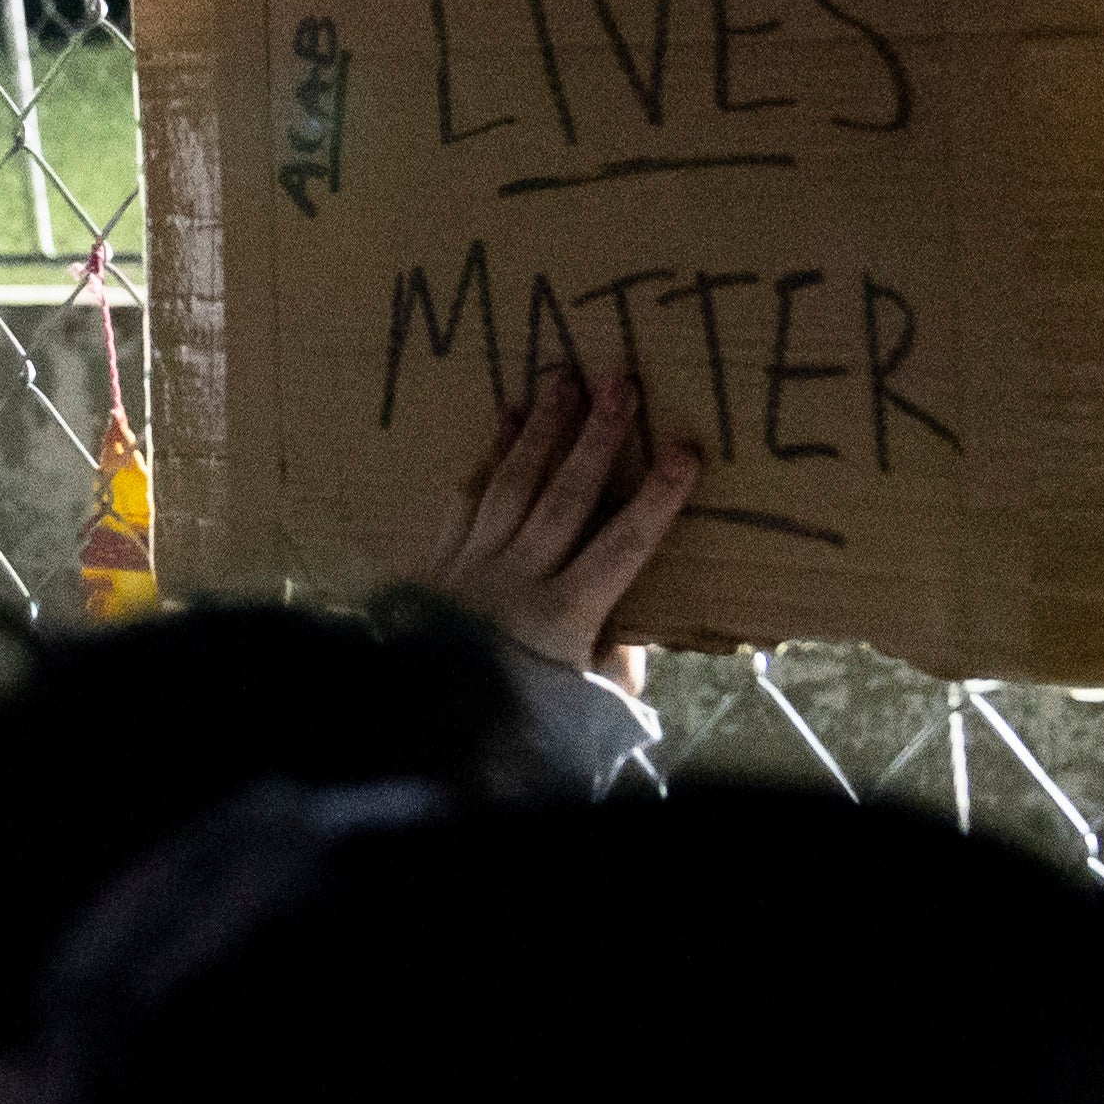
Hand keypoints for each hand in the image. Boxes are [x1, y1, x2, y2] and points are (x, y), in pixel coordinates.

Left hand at [419, 365, 697, 699]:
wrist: (416, 725)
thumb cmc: (512, 720)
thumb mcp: (579, 711)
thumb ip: (613, 666)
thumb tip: (631, 630)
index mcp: (562, 617)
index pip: (623, 546)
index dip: (656, 498)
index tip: (686, 451)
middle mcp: (517, 578)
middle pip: (564, 497)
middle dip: (596, 438)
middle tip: (619, 381)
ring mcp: (471, 562)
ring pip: (511, 484)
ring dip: (541, 429)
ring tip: (562, 378)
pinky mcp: (435, 558)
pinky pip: (464, 496)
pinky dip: (486, 456)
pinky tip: (503, 418)